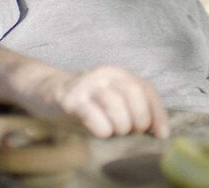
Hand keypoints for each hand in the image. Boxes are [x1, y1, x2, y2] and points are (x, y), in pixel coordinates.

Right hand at [27, 65, 168, 138]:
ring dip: (120, 127)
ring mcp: (87, 85)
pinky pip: (93, 116)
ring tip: (113, 132)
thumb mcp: (111, 96)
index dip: (158, 113)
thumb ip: (133, 106)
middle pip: (134, 95)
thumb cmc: (86, 100)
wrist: (47, 90)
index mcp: (119, 73)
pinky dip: (102, 129)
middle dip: (138, 120)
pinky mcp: (70, 99)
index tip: (161, 135)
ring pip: (116, 106)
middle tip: (130, 132)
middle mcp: (105, 74)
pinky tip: (101, 133)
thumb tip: (158, 132)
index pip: (146, 89)